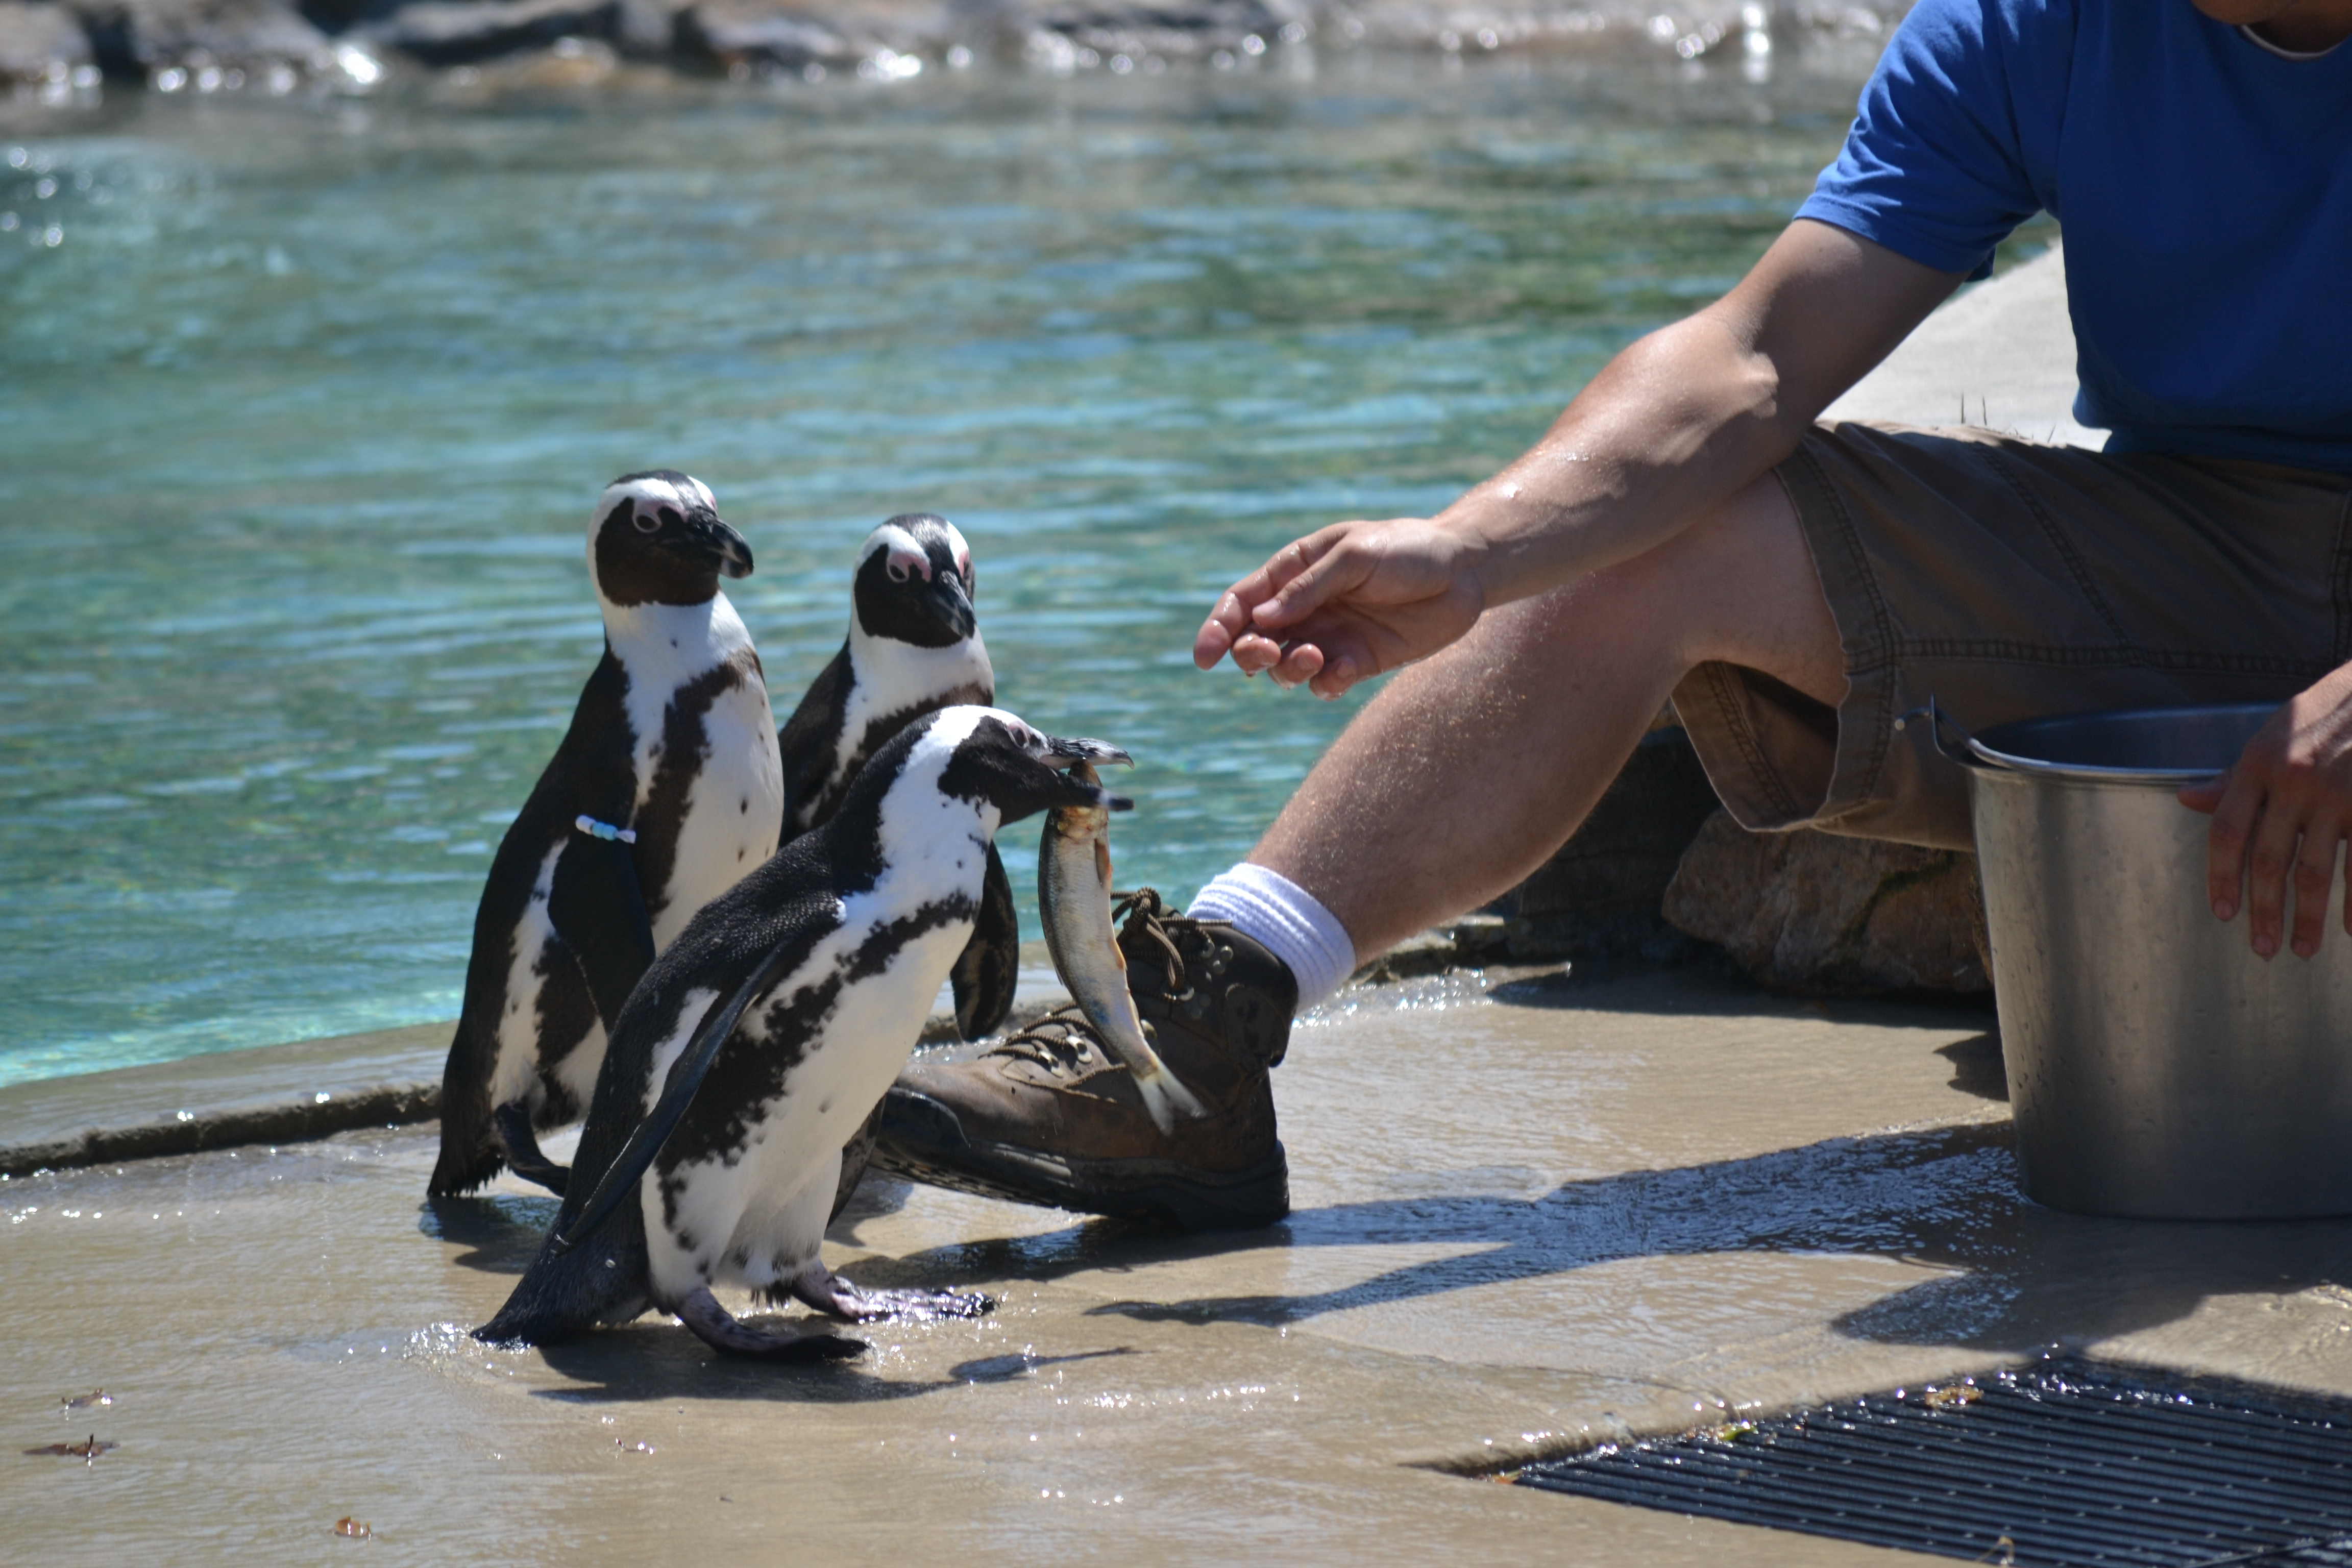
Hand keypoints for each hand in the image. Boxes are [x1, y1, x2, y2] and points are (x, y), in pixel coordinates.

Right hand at [1192, 518, 1487, 698]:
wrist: (1465, 572)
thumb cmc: (1407, 550)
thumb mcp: (1355, 555)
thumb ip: (1309, 586)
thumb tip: (1263, 619)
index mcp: (1293, 571)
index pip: (1242, 603)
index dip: (1218, 629)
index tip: (1204, 657)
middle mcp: (1305, 608)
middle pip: (1255, 641)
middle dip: (1250, 654)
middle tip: (1268, 655)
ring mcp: (1330, 637)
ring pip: (1286, 669)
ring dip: (1289, 670)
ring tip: (1315, 657)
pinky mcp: (1358, 662)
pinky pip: (1325, 684)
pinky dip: (1325, 684)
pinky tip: (1343, 670)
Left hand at [2179, 665, 2351, 958]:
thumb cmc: (2322, 718)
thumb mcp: (2271, 737)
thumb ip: (2234, 778)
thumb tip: (2186, 799)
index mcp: (2259, 764)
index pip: (2227, 831)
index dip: (2221, 877)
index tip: (2223, 914)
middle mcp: (2293, 781)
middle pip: (2268, 861)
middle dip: (2264, 911)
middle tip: (2262, 949)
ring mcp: (2337, 793)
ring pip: (2315, 871)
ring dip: (2308, 918)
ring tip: (2303, 949)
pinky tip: (2350, 929)